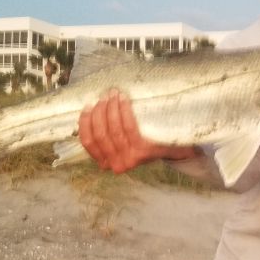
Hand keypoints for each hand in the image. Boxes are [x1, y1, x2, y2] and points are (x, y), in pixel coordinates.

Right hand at [78, 90, 197, 172]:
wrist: (174, 148)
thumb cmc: (145, 140)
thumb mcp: (122, 141)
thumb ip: (107, 133)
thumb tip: (91, 110)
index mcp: (107, 162)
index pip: (88, 142)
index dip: (85, 122)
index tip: (88, 106)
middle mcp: (116, 164)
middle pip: (100, 134)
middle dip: (99, 111)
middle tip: (104, 96)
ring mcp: (129, 159)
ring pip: (113, 129)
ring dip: (111, 107)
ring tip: (113, 94)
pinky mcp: (142, 151)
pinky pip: (128, 126)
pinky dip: (124, 110)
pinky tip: (123, 98)